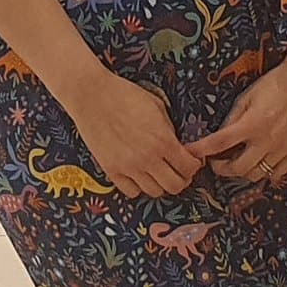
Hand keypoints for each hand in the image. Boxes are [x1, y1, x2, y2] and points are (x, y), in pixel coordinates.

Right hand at [66, 69, 200, 199]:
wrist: (92, 94)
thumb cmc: (124, 94)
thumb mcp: (158, 106)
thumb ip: (170, 130)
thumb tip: (178, 146)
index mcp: (163, 140)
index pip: (189, 167)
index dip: (194, 165)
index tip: (191, 162)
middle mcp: (148, 158)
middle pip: (175, 186)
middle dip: (181, 179)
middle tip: (178, 170)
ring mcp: (128, 167)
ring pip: (154, 192)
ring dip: (160, 184)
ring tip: (157, 172)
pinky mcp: (111, 170)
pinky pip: (131, 191)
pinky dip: (138, 187)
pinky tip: (138, 175)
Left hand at [191, 50, 286, 182]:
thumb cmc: (275, 84)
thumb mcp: (247, 97)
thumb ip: (232, 119)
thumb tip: (218, 137)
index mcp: (252, 125)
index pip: (219, 144)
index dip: (201, 150)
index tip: (191, 154)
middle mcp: (267, 141)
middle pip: (238, 168)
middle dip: (221, 168)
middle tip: (216, 162)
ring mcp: (284, 149)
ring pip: (257, 174)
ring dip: (243, 172)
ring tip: (238, 162)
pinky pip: (278, 173)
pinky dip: (266, 173)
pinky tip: (261, 163)